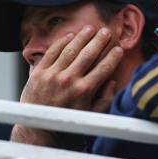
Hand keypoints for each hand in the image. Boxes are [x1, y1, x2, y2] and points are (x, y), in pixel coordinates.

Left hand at [12, 26, 122, 145]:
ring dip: (82, 36)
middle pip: (88, 54)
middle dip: (99, 41)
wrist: (38, 130)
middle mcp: (69, 81)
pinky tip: (70, 35)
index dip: (113, 57)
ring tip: (91, 28)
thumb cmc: (68, 124)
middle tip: (107, 31)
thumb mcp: (91, 117)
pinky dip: (62, 42)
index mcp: (84, 92)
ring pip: (70, 50)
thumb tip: (112, 82)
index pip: (103, 68)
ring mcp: (52, 75)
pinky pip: (52, 52)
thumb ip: (104, 100)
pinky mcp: (38, 73)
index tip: (119, 48)